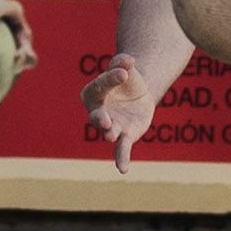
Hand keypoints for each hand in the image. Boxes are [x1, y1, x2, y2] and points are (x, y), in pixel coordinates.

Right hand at [82, 53, 157, 172]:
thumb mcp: (125, 66)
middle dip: (99, 118)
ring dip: (108, 133)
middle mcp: (97, 111)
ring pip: (106, 131)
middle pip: (96, 114)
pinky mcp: (124, 136)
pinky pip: (121, 149)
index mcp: (93, 92)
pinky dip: (121, 159)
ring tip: (110, 135)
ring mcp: (110, 125)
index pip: (99, 86)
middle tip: (104, 120)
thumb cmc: (125, 79)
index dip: (110, 78)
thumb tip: (128, 60)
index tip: (124, 72)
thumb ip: (123, 62)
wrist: (137, 94)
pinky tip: (123, 170)